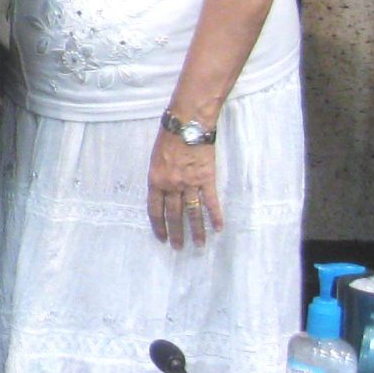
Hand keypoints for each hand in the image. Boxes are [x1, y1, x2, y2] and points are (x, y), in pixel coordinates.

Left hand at [148, 130, 223, 248]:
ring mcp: (190, 183)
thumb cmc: (168, 137)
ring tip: (199, 245)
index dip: (158, 226)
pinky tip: (218, 228)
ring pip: (193, 212)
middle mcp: (172, 185)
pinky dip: (215, 216)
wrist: (187, 124)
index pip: (155, 210)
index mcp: (155, 180)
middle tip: (179, 248)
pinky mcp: (207, 179)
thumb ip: (158, 177)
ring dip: (197, 231)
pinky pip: (211, 202)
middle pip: (174, 215)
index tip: (161, 238)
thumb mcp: (155, 158)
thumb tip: (161, 192)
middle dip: (176, 233)